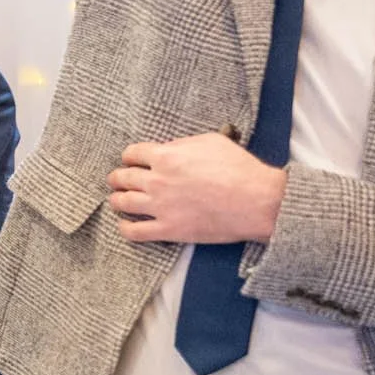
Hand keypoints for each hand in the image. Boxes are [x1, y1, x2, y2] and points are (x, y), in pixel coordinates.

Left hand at [106, 132, 285, 244]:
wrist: (257, 201)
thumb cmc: (239, 169)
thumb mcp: (211, 142)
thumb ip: (182, 144)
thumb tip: (167, 148)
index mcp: (166, 157)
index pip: (132, 153)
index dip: (129, 157)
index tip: (131, 161)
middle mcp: (157, 181)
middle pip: (122, 178)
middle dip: (117, 178)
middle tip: (117, 180)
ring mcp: (160, 207)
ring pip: (122, 203)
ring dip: (117, 200)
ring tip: (118, 200)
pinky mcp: (168, 230)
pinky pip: (134, 232)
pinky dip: (124, 228)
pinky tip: (125, 224)